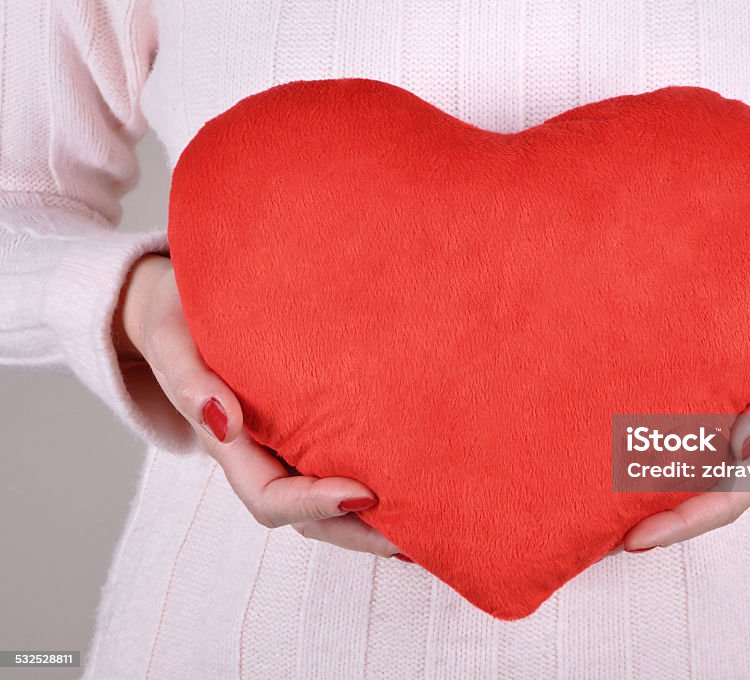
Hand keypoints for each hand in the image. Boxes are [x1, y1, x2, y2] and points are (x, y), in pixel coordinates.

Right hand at [113, 254, 400, 557]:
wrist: (187, 304)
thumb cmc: (180, 321)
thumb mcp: (172, 342)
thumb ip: (188, 381)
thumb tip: (222, 421)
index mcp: (230, 446)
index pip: (270, 497)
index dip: (314, 505)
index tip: (364, 494)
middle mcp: (263, 456)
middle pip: (310, 517)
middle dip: (358, 533)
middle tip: (413, 538)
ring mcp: (290, 445)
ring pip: (332, 500)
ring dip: (375, 522)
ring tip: (430, 525)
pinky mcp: (314, 425)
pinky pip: (344, 464)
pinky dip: (378, 482)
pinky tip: (421, 485)